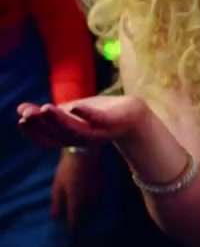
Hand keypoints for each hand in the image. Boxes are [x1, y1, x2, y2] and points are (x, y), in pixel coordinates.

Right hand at [17, 94, 150, 147]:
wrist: (133, 114)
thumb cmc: (100, 113)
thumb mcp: (71, 112)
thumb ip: (50, 113)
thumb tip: (20, 109)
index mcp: (71, 138)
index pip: (47, 140)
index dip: (33, 131)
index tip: (20, 118)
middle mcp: (83, 139)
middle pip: (58, 136)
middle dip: (41, 125)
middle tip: (27, 114)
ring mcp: (99, 132)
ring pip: (76, 131)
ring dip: (59, 120)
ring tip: (45, 108)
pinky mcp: (114, 122)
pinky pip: (99, 121)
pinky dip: (87, 115)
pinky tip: (76, 106)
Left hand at [50, 150, 102, 229]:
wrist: (84, 152)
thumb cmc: (67, 170)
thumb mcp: (57, 186)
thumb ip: (57, 202)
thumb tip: (55, 217)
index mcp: (76, 201)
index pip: (75, 217)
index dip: (73, 225)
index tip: (72, 231)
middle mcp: (89, 199)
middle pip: (86, 212)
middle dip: (82, 217)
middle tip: (79, 220)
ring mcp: (97, 191)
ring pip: (94, 205)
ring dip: (89, 209)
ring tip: (85, 210)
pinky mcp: (103, 184)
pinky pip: (99, 196)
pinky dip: (95, 199)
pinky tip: (92, 197)